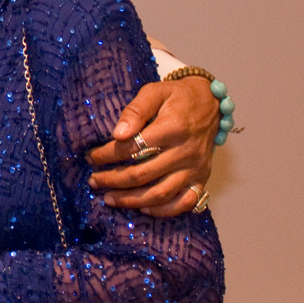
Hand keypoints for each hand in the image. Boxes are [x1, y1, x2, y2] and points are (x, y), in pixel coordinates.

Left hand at [86, 76, 219, 217]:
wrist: (212, 104)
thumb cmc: (178, 97)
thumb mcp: (155, 92)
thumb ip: (135, 110)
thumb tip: (118, 133)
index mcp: (173, 128)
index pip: (133, 148)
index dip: (107, 155)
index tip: (91, 157)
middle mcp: (186, 152)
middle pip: (143, 174)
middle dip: (113, 180)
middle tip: (94, 180)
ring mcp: (195, 168)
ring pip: (160, 194)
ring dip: (131, 200)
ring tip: (109, 198)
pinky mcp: (202, 178)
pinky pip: (184, 203)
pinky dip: (162, 211)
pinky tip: (142, 208)